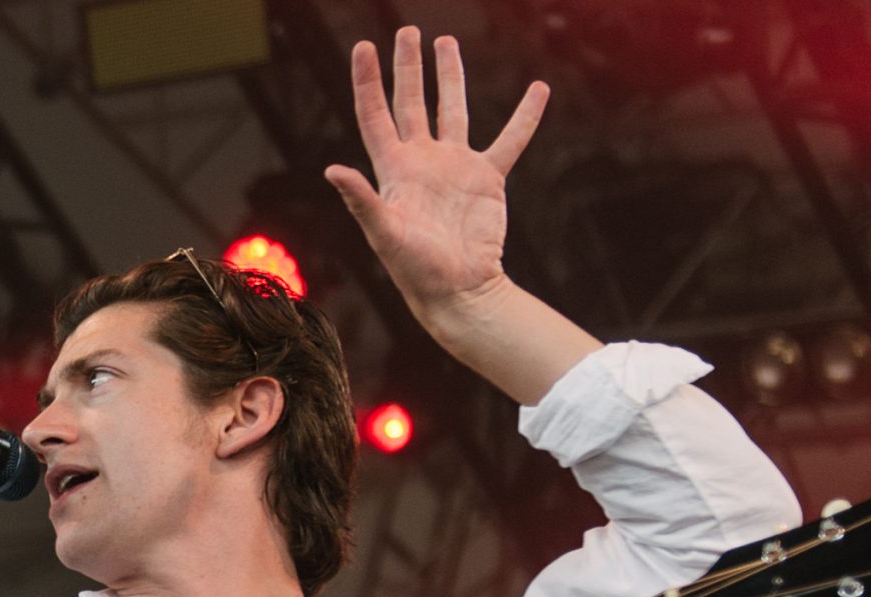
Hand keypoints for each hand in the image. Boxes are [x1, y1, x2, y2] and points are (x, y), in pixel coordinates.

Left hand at [324, 28, 546, 330]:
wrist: (458, 290)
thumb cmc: (415, 270)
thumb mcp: (384, 233)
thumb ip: (361, 200)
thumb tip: (332, 170)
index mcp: (393, 170)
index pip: (376, 115)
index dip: (369, 81)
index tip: (364, 47)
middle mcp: (422, 162)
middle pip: (411, 103)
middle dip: (408, 67)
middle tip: (407, 32)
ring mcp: (455, 167)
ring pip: (453, 110)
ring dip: (450, 77)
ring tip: (446, 43)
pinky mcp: (487, 179)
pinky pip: (509, 140)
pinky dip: (524, 116)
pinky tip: (538, 90)